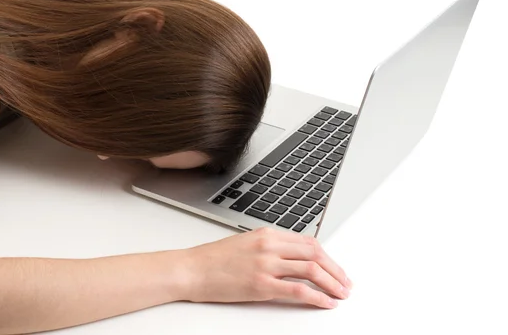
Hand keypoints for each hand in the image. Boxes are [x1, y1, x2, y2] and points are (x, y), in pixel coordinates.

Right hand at [183, 227, 350, 307]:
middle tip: (345, 283)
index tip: (335, 268)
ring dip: (332, 283)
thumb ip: (270, 248)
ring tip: (341, 294)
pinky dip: (317, 297)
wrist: (191, 269)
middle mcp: (269, 245)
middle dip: (335, 270)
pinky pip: (298, 290)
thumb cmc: (213, 259)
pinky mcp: (261, 284)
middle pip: (315, 254)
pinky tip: (325, 302)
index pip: (308, 242)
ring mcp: (266, 264)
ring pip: (311, 270)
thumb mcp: (245, 244)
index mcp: (267, 234)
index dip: (327, 257)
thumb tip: (293, 258)